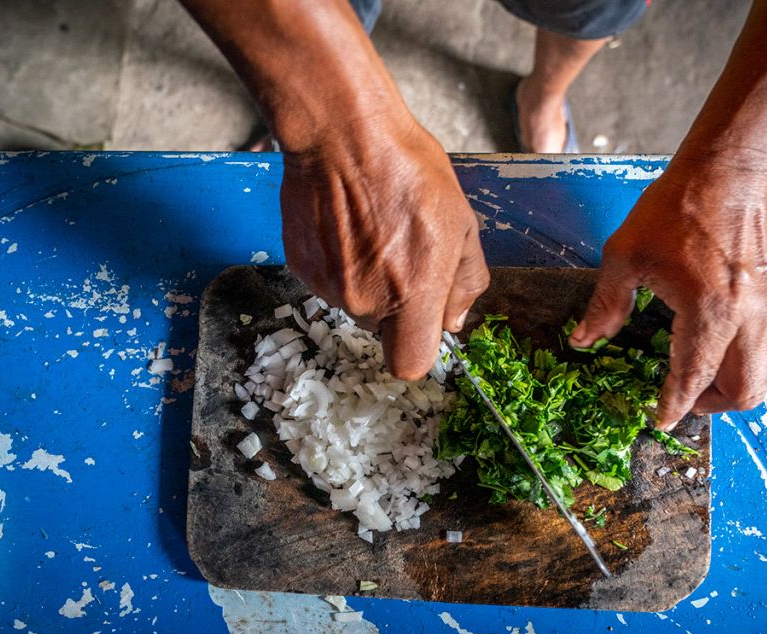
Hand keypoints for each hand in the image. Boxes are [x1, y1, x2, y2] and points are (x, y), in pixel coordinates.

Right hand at [280, 117, 488, 379]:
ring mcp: (329, 285)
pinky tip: (350, 226)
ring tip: (375, 231)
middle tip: (402, 253)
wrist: (343, 135)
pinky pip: (329, 281)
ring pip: (355, 304)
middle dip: (396, 303)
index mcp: (412, 294)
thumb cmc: (407, 171)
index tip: (424, 321)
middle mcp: (366, 300)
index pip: (411, 365)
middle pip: (383, 330)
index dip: (419, 346)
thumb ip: (464, 281)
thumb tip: (455, 319)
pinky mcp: (302, 266)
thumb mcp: (461, 224)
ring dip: (368, 280)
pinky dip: (340, 263)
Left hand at [570, 156, 766, 428]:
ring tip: (691, 377)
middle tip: (679, 400)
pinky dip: (736, 362)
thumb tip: (584, 341)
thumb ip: (606, 305)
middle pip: (745, 392)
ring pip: (758, 374)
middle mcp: (745, 317)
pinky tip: (705, 347)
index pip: (694, 378)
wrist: (730, 170)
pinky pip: (759, 349)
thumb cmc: (675, 207)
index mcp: (707, 310)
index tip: (659, 420)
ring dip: (727, 387)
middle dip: (711, 406)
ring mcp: (765, 309)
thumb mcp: (626, 255)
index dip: (675, 407)